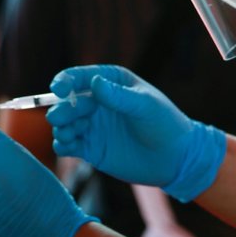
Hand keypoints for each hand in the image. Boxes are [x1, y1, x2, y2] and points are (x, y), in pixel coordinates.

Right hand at [48, 65, 225, 201]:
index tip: (58, 88)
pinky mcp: (91, 148)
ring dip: (60, 126)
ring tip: (65, 133)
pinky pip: (68, 144)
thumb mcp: (145, 105)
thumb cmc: (165, 124)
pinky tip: (65, 145)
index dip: (65, 81)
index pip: (80, 78)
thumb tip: (94, 82)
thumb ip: (119, 96)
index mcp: (110, 83)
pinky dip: (62, 144)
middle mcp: (97, 102)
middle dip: (61, 108)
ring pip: (65, 123)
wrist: (176, 159)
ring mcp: (92, 126)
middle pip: (68, 101)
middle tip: (59, 118)